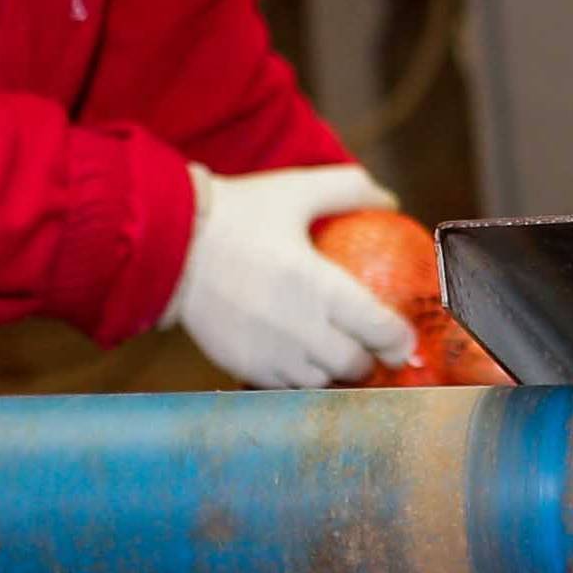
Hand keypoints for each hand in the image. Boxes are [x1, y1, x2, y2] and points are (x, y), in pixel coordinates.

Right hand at [164, 164, 413, 387]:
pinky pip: (284, 384)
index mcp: (319, 287)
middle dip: (369, 360)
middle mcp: (299, 329)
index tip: (403, 340)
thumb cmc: (237, 213)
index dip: (400, 341)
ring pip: (320, 381)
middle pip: (354, 365)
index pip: (379, 330)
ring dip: (332, 370)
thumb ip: (349, 189)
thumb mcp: (295, 189)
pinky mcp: (242, 365)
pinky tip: (295, 355)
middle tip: (369, 346)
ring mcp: (269, 353)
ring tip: (330, 351)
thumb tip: (390, 201)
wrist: (168, 244)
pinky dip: (297, 374)